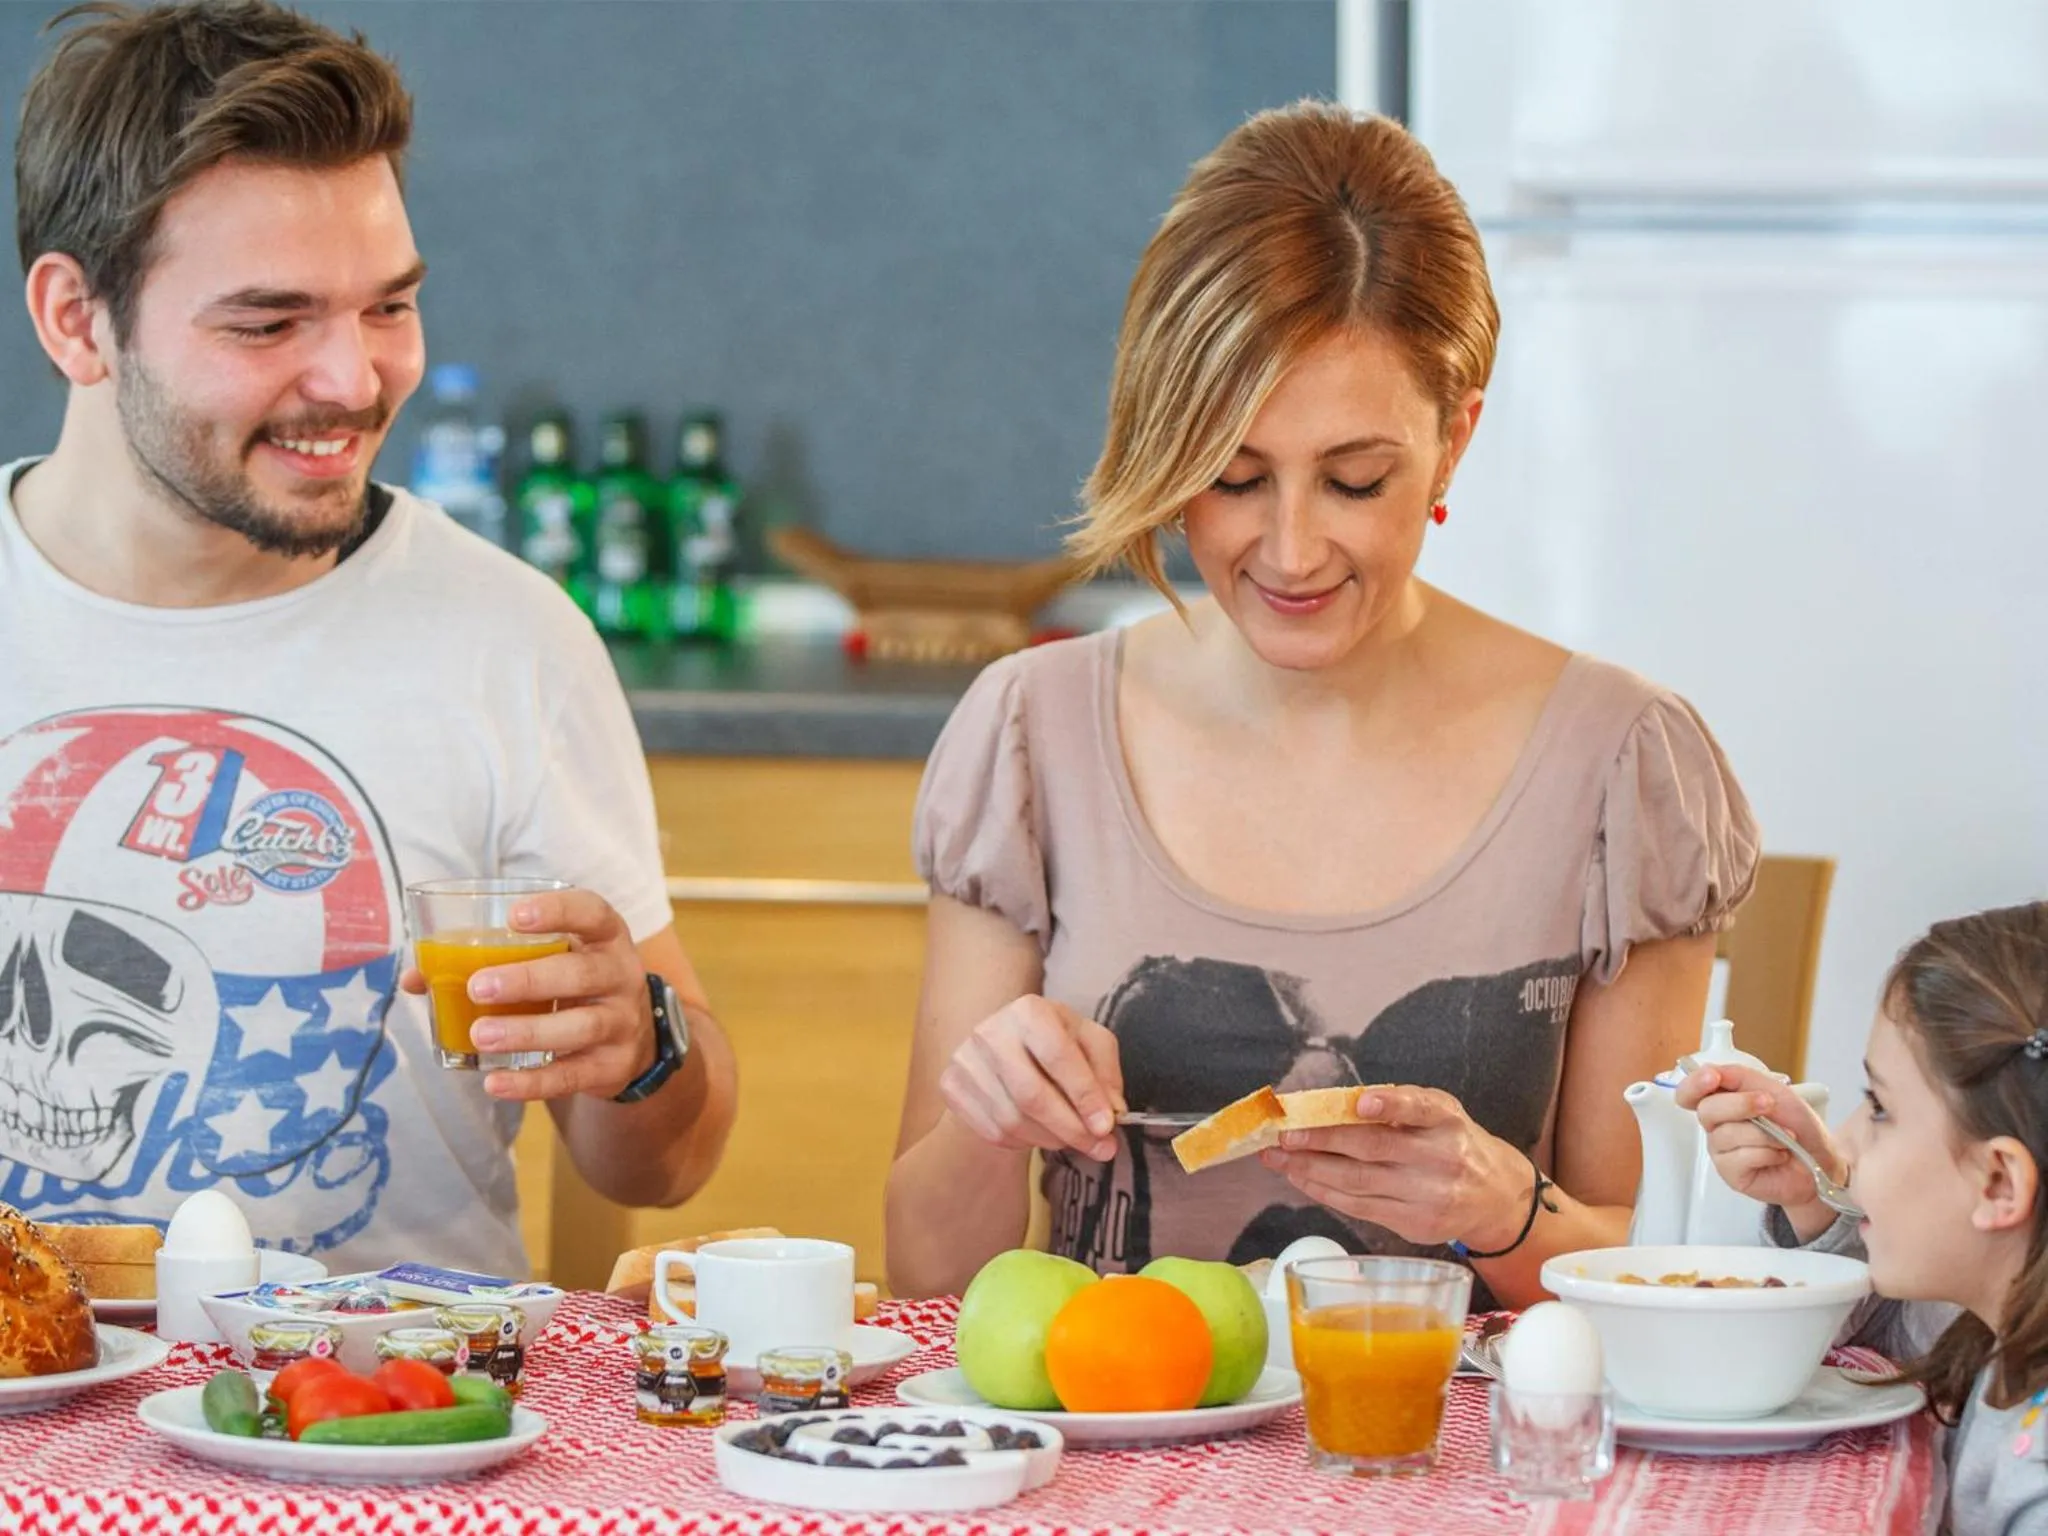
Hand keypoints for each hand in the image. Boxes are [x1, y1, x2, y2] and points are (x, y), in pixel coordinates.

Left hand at [399, 887, 656, 1101]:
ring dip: (527, 1031)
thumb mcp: (550, 960)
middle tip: (478, 986)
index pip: (592, 913)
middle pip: (582, 973)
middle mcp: (621, 975)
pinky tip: (495, 1081)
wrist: (632, 1038)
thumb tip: (415, 977)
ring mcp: (622, 1022)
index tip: (514, 916)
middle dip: (529, 979)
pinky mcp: (613, 1066)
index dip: (558, 911)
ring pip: (579, 1026)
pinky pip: (572, 1075)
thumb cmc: (573, 984)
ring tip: (480, 1035)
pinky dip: (532, 1082)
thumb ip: (491, 959)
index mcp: (604, 937)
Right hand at [939, 996, 1125, 1161]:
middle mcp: (991, 1031)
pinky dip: (1023, 1142)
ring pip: (1013, 1120)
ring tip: (1070, 1138)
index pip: (1059, 1056)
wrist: (1002, 1052)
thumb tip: (1112, 1110)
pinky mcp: (951, 1086)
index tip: (1106, 1127)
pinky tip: (1038, 1132)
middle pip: (1032, 1095)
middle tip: (1100, 1148)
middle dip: (1070, 1128)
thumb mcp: (1089, 1044)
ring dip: (1051, 1139)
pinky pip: (993, 1132)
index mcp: (1029, 1010)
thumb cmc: (1055, 1045)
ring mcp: (965, 1060)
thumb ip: (1106, 1073)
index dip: (1085, 1095)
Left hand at [1258, 1086, 1528, 1250]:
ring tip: (1277, 1157)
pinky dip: (1324, 1192)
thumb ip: (1397, 1104)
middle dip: (1321, 1140)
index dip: (1391, 1105)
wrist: (1494, 1196)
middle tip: (1283, 1134)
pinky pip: (1359, 1207)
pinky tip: (1301, 1178)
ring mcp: (1427, 1195)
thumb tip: (1329, 1103)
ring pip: (1358, 1182)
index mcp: (1446, 1120)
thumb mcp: (1438, 1112)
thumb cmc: (1452, 1142)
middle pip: (1374, 1149)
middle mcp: (1441, 1158)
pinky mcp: (1414, 1224)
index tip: (1362, 1103)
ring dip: (1310, 1169)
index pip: (1420, 1108)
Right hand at [1674, 1062, 1845, 1230]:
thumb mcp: (1775, 1090)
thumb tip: (1711, 1070)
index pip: (1690, 1091)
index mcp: (1723, 1102)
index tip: (1713, 1077)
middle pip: (1706, 1110)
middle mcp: (1717, 1126)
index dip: (1694, 1083)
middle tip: (1767, 1103)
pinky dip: (1768, 1153)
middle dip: (1741, 1104)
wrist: (1822, 1159)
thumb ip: (1740, 1077)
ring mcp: (1722, 1151)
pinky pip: (1740, 1157)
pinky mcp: (1731, 1174)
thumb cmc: (1799, 1127)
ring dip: (1764, 1133)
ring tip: (1784, 1137)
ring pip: (1727, 1134)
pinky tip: (1778, 1155)